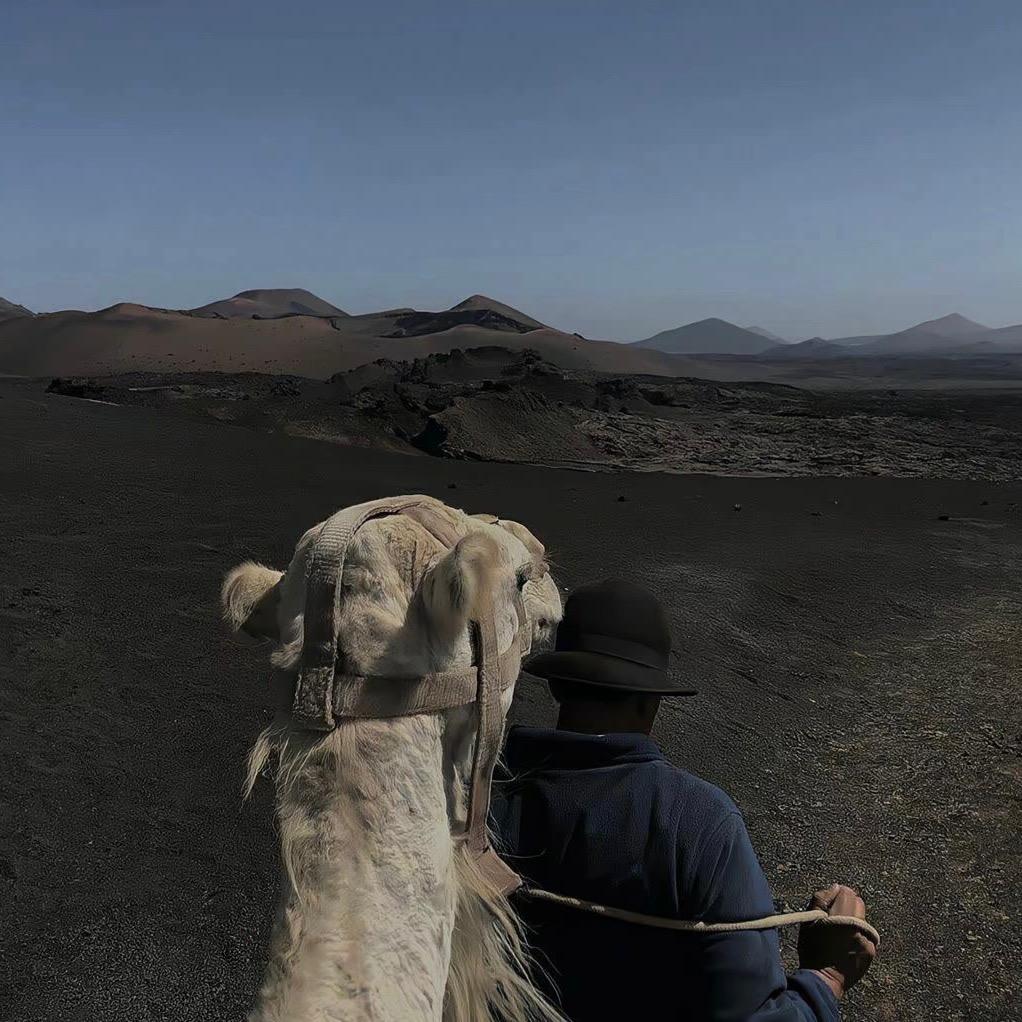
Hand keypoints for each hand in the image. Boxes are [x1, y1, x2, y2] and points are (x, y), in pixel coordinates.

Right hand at [797, 884, 876, 999]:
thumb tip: (835, 887)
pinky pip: (866, 934)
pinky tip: (845, 942)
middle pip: (859, 903)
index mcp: (842, 916)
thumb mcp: (808, 921)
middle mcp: (859, 926)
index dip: (838, 893)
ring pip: (863, 918)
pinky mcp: (871, 951)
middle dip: (848, 904)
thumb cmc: (812, 949)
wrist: (824, 980)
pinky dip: (857, 934)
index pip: (848, 893)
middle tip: (835, 913)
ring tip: (839, 930)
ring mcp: (867, 940)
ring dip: (853, 918)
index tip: (831, 899)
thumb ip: (821, 899)